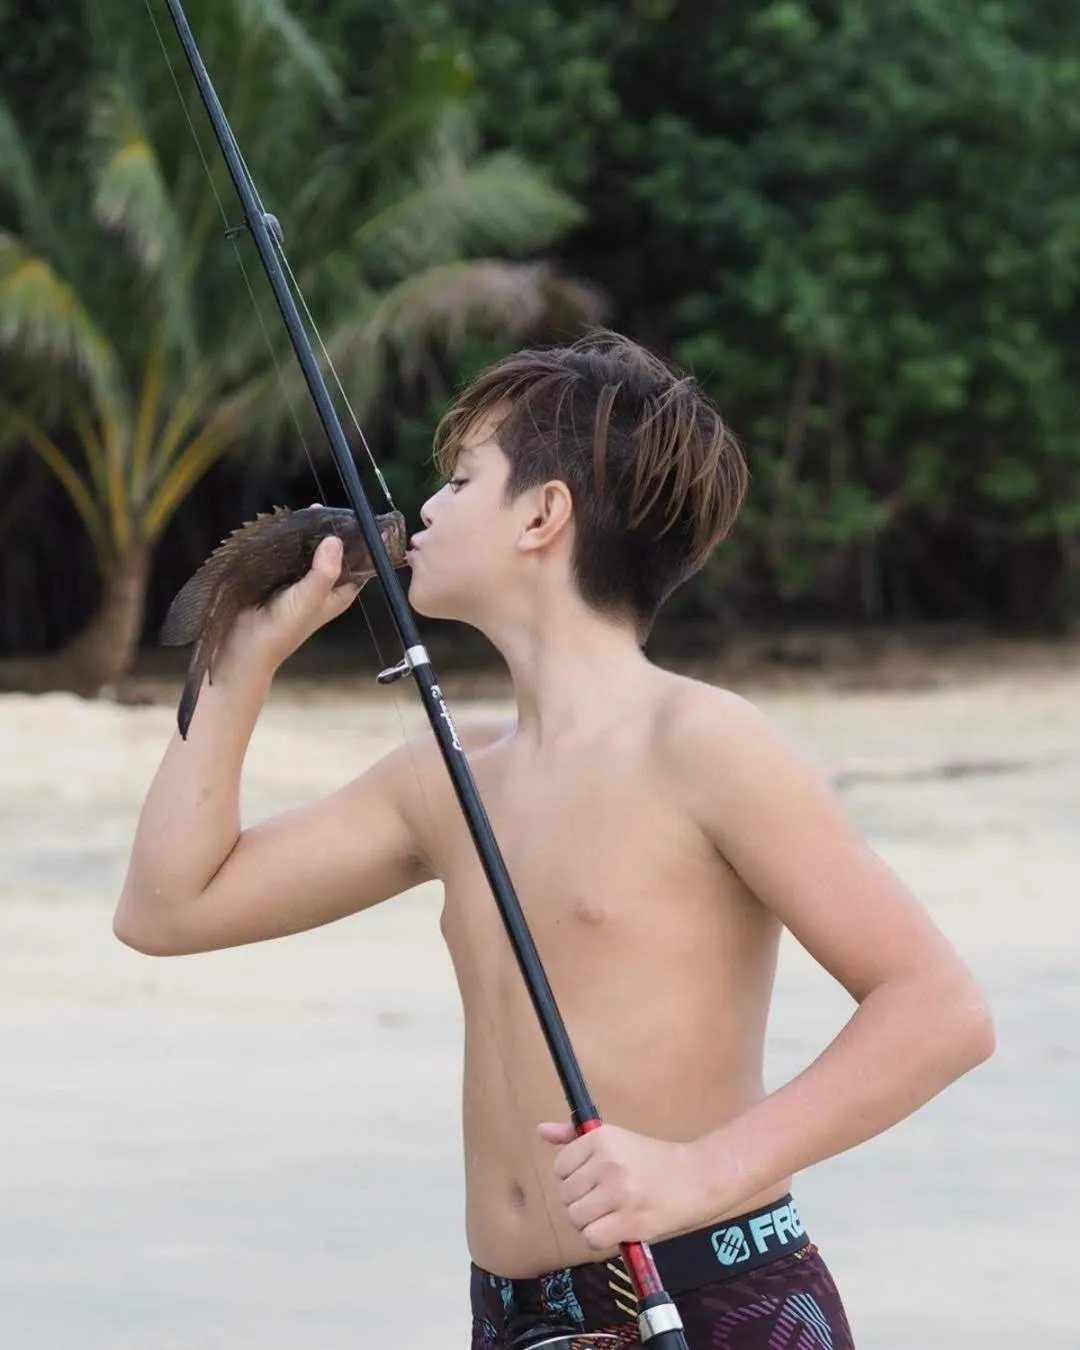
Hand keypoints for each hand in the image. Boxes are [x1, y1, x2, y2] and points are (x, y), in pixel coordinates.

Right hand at [221, 504, 361, 676]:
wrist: (242, 645)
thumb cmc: (282, 628)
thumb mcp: (308, 600)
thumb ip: (324, 572)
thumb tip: (336, 540)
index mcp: (339, 592)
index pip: (360, 563)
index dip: (361, 543)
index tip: (356, 518)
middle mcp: (324, 585)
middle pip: (335, 552)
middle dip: (332, 532)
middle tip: (325, 510)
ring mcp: (301, 579)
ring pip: (311, 549)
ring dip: (309, 533)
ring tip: (307, 511)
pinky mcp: (280, 574)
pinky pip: (289, 551)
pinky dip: (289, 539)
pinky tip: (286, 524)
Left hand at [538, 1120, 715, 1250]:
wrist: (695, 1177)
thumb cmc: (651, 1159)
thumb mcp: (614, 1138)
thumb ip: (574, 1136)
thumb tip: (540, 1130)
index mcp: (601, 1138)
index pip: (560, 1167)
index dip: (575, 1178)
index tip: (595, 1178)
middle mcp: (607, 1163)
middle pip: (566, 1195)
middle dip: (582, 1201)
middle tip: (606, 1198)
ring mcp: (618, 1193)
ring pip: (576, 1218)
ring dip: (590, 1222)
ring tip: (611, 1213)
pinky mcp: (630, 1221)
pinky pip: (592, 1238)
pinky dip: (601, 1238)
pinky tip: (616, 1228)